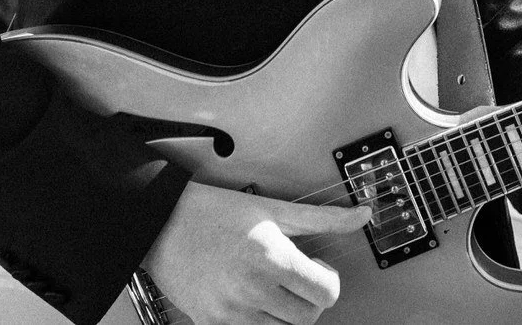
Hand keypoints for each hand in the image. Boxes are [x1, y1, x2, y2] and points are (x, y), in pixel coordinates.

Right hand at [142, 182, 370, 324]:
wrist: (159, 223)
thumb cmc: (213, 211)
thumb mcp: (272, 208)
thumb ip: (323, 217)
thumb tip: (362, 215)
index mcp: (271, 258)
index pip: (327, 292)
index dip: (329, 279)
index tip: (317, 266)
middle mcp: (252, 290)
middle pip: (309, 317)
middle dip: (310, 297)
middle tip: (297, 276)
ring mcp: (230, 313)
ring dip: (286, 312)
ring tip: (273, 285)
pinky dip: (260, 322)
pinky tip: (253, 299)